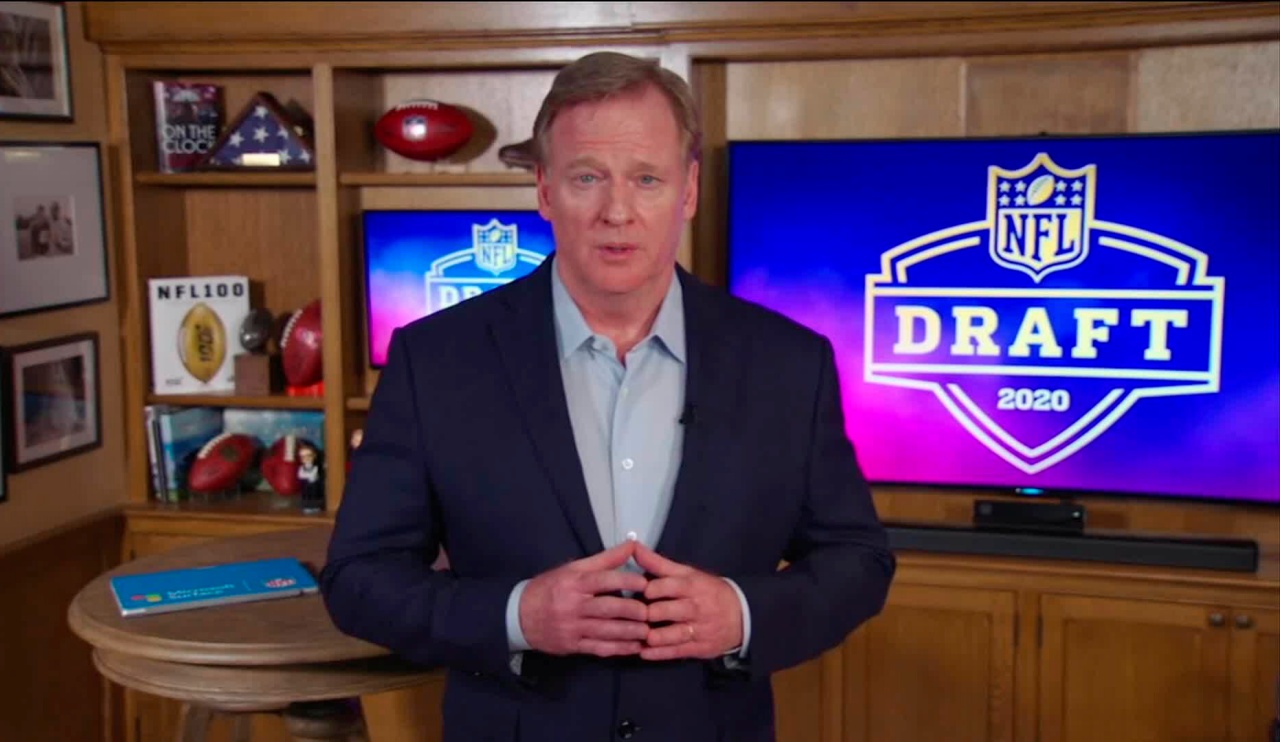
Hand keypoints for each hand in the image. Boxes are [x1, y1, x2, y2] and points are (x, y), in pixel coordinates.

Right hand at [519, 540, 650, 656]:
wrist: (519, 616)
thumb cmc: (550, 588)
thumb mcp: (573, 568)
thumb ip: (604, 559)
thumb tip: (632, 545)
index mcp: (574, 583)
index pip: (603, 580)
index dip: (626, 581)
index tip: (645, 583)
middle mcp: (573, 606)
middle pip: (608, 608)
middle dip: (633, 611)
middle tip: (652, 611)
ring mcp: (572, 628)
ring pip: (606, 631)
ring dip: (630, 632)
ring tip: (648, 631)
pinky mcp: (572, 645)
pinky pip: (599, 648)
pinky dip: (619, 649)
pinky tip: (634, 647)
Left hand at [634, 541, 742, 660]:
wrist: (741, 616)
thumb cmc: (707, 591)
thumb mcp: (688, 574)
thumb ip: (658, 563)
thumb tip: (633, 547)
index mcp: (693, 586)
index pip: (672, 585)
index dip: (654, 588)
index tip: (641, 590)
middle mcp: (696, 607)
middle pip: (671, 610)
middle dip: (652, 613)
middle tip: (633, 615)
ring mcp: (699, 629)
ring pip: (675, 634)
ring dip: (656, 637)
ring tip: (640, 636)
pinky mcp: (699, 648)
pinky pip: (678, 651)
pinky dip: (660, 653)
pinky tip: (644, 653)